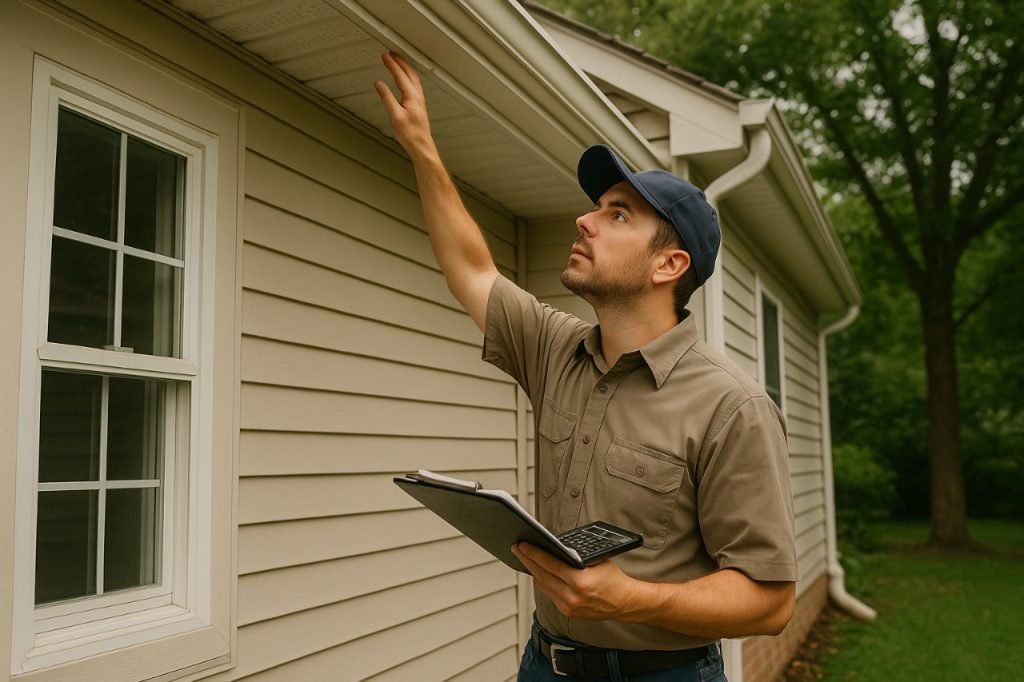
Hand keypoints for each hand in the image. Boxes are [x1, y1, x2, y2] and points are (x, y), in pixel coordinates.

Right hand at [374, 52, 435, 158]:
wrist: (422, 146)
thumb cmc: (410, 135)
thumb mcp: (395, 116)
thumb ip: (387, 98)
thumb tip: (379, 84)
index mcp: (412, 96)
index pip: (400, 75)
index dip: (392, 64)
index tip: (384, 55)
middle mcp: (418, 96)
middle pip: (409, 72)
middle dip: (400, 61)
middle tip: (390, 54)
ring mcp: (420, 100)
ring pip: (414, 77)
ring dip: (405, 67)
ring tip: (397, 61)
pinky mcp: (419, 105)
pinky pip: (415, 84)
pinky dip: (408, 76)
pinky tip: (405, 78)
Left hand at [511, 542, 647, 620]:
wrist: (625, 602)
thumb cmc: (614, 579)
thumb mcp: (597, 560)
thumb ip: (575, 557)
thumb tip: (554, 547)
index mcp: (580, 581)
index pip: (550, 564)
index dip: (533, 553)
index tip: (522, 545)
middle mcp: (572, 597)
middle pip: (541, 575)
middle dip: (527, 560)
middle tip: (517, 549)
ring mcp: (568, 607)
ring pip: (542, 586)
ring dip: (533, 571)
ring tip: (526, 558)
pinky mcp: (567, 612)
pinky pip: (549, 594)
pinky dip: (543, 582)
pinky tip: (539, 573)